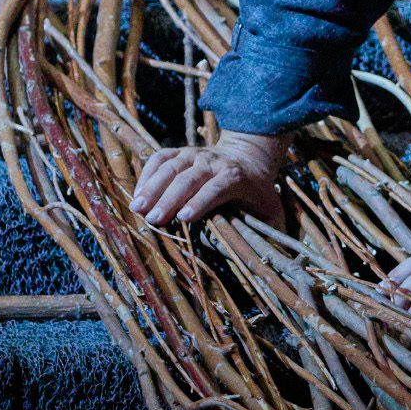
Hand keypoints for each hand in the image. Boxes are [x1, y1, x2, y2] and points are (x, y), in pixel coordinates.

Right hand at [131, 131, 288, 228]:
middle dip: (171, 198)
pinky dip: (147, 173)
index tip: (185, 218)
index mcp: (236, 176)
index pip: (217, 187)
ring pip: (172, 166)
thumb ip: (271, 230)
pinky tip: (137, 193)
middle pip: (189, 177)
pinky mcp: (181, 152)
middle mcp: (214, 162)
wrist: (249, 156)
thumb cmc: (257, 192)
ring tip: (138, 208)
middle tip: (154, 219)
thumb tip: (273, 258)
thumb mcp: (271, 209)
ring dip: (153, 186)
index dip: (201, 201)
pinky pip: (160, 157)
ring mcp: (195, 154)